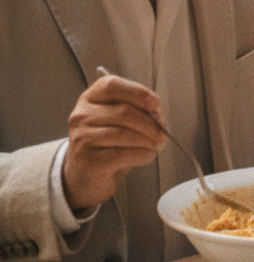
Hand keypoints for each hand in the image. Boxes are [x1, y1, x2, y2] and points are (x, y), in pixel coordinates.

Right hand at [63, 73, 165, 211]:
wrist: (88, 175)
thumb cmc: (110, 144)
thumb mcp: (123, 120)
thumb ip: (139, 110)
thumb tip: (157, 113)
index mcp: (92, 98)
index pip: (112, 85)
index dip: (137, 93)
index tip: (155, 104)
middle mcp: (82, 115)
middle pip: (124, 111)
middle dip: (151, 124)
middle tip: (163, 134)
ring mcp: (81, 138)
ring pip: (124, 133)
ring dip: (148, 141)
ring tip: (156, 146)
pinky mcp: (87, 160)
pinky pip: (122, 154)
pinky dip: (143, 154)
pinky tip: (146, 155)